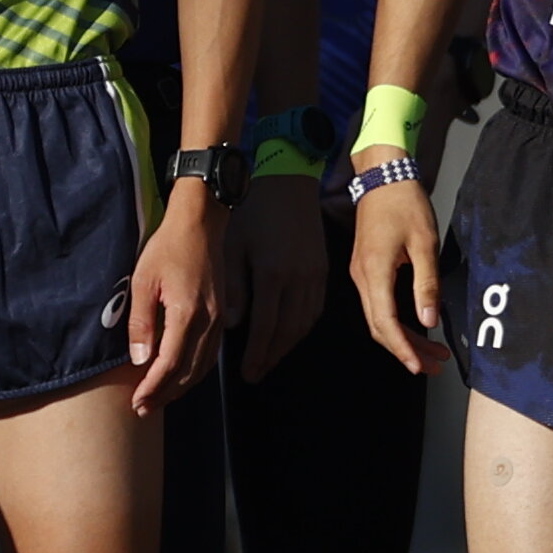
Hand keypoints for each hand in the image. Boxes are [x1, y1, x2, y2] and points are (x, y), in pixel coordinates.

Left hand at [121, 188, 221, 407]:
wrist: (200, 224)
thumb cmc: (167, 248)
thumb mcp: (142, 281)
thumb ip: (141, 322)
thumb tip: (139, 360)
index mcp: (188, 313)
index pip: (170, 364)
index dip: (152, 387)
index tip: (136, 402)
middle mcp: (209, 321)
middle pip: (188, 372)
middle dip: (165, 394)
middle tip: (143, 409)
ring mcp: (219, 319)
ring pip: (202, 367)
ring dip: (181, 388)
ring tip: (159, 398)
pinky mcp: (221, 315)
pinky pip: (211, 354)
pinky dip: (195, 372)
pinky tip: (181, 377)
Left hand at [229, 174, 331, 380]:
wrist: (284, 178)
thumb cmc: (250, 209)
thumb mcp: (231, 245)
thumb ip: (231, 287)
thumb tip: (230, 325)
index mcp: (272, 274)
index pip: (265, 327)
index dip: (256, 354)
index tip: (247, 373)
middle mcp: (298, 279)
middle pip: (288, 331)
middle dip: (272, 357)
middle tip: (257, 374)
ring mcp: (314, 274)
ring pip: (305, 323)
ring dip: (288, 346)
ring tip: (271, 359)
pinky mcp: (322, 267)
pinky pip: (315, 308)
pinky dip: (303, 327)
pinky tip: (290, 334)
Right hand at [349, 180, 447, 375]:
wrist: (383, 177)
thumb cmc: (406, 205)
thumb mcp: (425, 243)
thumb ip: (426, 284)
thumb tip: (429, 321)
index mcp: (375, 272)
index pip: (385, 322)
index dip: (401, 348)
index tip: (418, 366)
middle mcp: (362, 277)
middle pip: (379, 326)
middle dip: (405, 350)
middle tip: (434, 365)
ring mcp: (361, 274)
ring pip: (378, 317)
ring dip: (402, 338)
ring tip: (432, 353)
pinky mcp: (365, 269)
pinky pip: (378, 305)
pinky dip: (396, 322)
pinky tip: (416, 328)